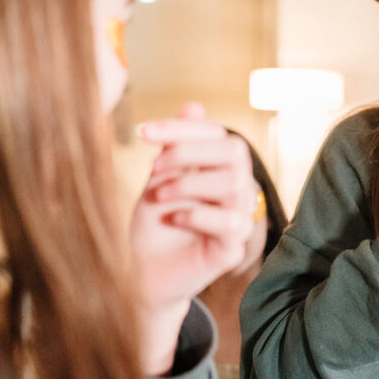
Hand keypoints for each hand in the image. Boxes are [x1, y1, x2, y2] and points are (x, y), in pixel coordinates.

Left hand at [130, 102, 255, 374]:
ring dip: (190, 183)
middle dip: (189, 152)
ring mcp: (239, 220)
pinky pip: (229, 222)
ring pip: (235, 184)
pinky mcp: (233, 249)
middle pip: (235, 152)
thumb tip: (194, 105)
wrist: (139, 272)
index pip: (217, 134)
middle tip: (153, 169)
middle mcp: (237, 191)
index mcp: (222, 169)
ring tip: (159, 195)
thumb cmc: (153, 223)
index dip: (182, 128)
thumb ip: (176, 146)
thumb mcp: (159, 178)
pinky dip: (197, 214)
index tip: (142, 131)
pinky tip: (173, 217)